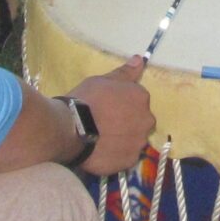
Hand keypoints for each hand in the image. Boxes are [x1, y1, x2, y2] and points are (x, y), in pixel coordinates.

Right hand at [70, 56, 154, 175]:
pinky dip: (117, 153)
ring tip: (102, 138)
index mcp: (141, 97)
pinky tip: (102, 150)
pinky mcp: (129, 161)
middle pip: (140, 119)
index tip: (108, 105)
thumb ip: (124, 72)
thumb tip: (140, 59)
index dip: (123, 102)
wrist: (72, 128)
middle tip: (105, 122)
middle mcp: (147, 120)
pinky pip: (126, 156)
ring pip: (134, 139)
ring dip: (124, 137)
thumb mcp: (102, 80)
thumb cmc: (86, 99)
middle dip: (127, 120)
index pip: (138, 98)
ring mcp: (139, 142)